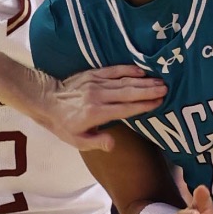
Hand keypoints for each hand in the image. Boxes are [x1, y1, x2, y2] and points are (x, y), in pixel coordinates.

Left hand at [44, 66, 166, 150]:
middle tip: (166, 88)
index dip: (143, 105)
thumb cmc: (63, 124)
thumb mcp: (77, 141)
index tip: (159, 103)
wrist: (46, 100)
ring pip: (123, 81)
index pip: (125, 109)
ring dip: (143, 80)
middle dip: (149, 90)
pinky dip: (128, 69)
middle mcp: (98, 95)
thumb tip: (113, 144)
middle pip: (128, 92)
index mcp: (96, 113)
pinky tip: (141, 70)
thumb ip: (96, 142)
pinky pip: (113, 70)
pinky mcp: (92, 74)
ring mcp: (95, 82)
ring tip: (160, 80)